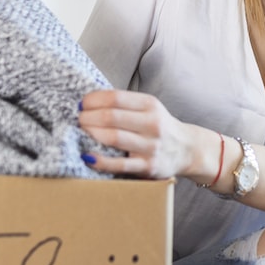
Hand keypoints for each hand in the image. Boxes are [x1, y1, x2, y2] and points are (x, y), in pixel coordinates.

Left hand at [77, 89, 202, 179]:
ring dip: (90, 134)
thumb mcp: (148, 108)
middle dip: (87, 117)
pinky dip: (100, 160)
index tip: (81, 104)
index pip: (115, 98)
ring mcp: (151, 146)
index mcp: (150, 105)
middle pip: (111, 117)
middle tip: (78, 120)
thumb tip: (87, 102)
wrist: (187, 149)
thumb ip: (123, 104)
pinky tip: (87, 156)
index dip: (93, 100)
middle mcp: (152, 124)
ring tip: (81, 133)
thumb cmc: (158, 127)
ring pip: (114, 138)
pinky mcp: (148, 166)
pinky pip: (119, 164)